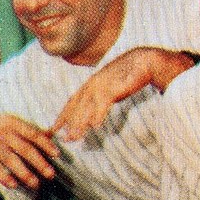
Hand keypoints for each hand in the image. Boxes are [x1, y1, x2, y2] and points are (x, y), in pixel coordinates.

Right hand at [0, 114, 58, 190]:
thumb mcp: (10, 122)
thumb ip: (29, 129)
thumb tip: (51, 133)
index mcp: (12, 123)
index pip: (33, 134)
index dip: (46, 144)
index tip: (56, 154)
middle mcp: (3, 133)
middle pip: (24, 149)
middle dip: (39, 163)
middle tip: (51, 174)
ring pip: (11, 161)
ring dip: (24, 174)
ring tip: (35, 184)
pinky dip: (5, 178)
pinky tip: (14, 185)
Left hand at [53, 48, 194, 140]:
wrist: (144, 61)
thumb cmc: (130, 73)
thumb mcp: (112, 83)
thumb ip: (104, 94)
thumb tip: (99, 105)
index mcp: (91, 83)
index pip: (72, 101)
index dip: (63, 115)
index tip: (55, 128)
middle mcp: (92, 84)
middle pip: (76, 107)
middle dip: (67, 124)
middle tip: (62, 138)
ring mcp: (102, 86)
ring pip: (86, 108)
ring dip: (79, 124)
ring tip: (74, 138)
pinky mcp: (113, 89)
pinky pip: (103, 105)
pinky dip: (98, 116)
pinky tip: (95, 127)